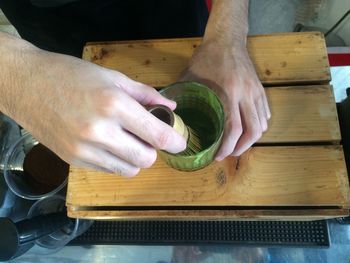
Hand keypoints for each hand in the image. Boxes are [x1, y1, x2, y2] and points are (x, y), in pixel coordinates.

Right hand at [12, 51, 185, 175]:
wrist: (26, 84)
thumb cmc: (70, 74)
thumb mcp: (112, 77)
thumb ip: (145, 94)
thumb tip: (171, 108)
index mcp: (113, 105)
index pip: (157, 135)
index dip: (176, 141)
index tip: (180, 141)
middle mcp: (100, 132)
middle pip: (146, 159)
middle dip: (153, 150)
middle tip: (148, 137)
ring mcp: (84, 150)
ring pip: (128, 170)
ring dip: (135, 158)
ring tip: (127, 141)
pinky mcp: (73, 160)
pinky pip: (108, 170)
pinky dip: (116, 161)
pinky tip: (109, 144)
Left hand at [180, 41, 270, 159]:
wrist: (227, 39)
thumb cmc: (206, 58)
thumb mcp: (190, 76)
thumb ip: (181, 96)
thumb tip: (171, 115)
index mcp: (228, 92)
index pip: (234, 128)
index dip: (227, 147)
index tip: (218, 156)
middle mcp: (246, 94)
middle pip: (253, 131)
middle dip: (242, 148)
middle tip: (229, 153)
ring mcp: (256, 92)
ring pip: (262, 125)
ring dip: (251, 139)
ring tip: (237, 144)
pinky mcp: (260, 90)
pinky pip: (265, 114)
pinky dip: (258, 126)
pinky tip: (247, 129)